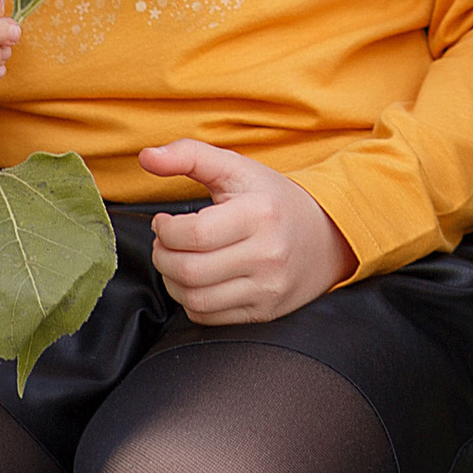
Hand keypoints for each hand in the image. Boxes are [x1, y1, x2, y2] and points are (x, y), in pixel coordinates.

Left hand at [141, 141, 354, 323]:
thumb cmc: (272, 200)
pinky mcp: (264, 312)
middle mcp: (268, 254)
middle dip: (162, 256)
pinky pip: (208, 317)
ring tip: (177, 260)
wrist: (326, 236)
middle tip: (165, 243)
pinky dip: (190, 300)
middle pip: (189, 270)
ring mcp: (268, 288)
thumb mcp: (237, 168)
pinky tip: (197, 279)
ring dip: (172, 280)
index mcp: (260, 214)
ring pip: (195, 299)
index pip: (194, 234)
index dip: (165, 230)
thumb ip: (190, 155)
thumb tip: (146, 157)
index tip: (163, 223)